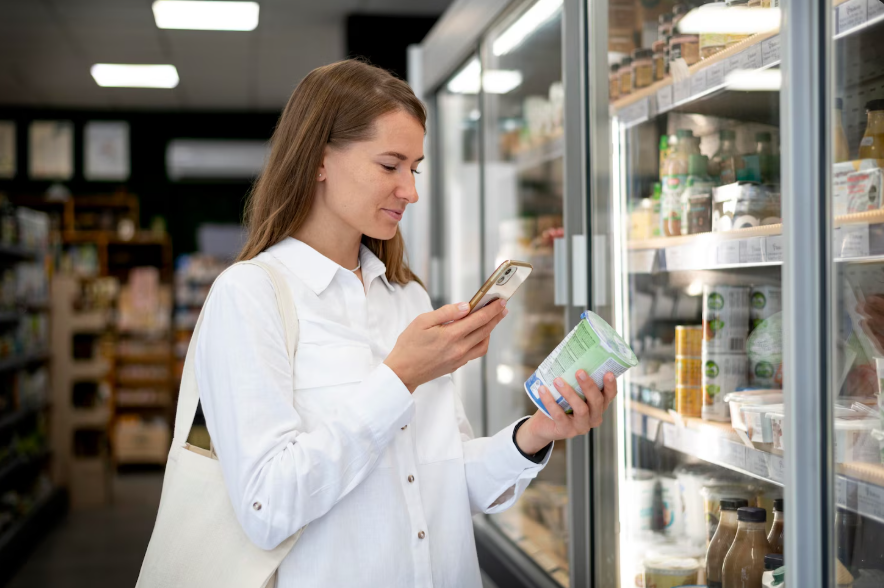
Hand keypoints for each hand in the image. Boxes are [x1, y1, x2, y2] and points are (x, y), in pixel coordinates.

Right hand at [384, 299, 507, 392]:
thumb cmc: (409, 346)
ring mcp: (459, 359)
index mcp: (451, 335)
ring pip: (483, 344)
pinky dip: (481, 341)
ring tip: (492, 319)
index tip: (500, 301)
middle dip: (496, 317)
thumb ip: (446, 313)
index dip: (492, 309)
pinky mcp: (457, 365)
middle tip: (503, 307)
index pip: (479, 319)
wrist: (402, 372)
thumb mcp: (422, 322)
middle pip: (485, 330)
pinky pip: (476, 352)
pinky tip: (478, 334)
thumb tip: (465, 306)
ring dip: (490, 331)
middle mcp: (459, 349)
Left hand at [515, 370, 617, 453]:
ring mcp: (581, 426)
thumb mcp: (570, 391)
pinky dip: (551, 402)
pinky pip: (559, 416)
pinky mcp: (566, 431)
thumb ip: (573, 378)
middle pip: (597, 401)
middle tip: (579, 371)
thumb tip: (568, 352)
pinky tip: (543, 390)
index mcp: (598, 406)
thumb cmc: (559, 403)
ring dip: (569, 393)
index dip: (611, 385)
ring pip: (581, 409)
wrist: (543, 425)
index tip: (608, 372)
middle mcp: (594, 417)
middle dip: (589, 385)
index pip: (609, 396)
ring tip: (557, 380)